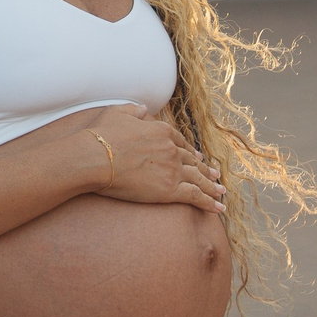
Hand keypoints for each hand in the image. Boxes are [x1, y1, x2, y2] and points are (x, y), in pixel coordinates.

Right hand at [85, 104, 224, 213]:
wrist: (95, 157)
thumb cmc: (101, 136)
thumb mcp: (117, 113)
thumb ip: (134, 110)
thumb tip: (143, 108)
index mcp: (161, 131)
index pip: (181, 142)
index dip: (191, 151)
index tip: (198, 156)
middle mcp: (172, 149)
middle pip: (193, 161)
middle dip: (205, 169)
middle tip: (215, 174)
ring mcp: (173, 170)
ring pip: (199, 179)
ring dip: (212, 186)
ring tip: (221, 192)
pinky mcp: (170, 190)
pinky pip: (195, 196)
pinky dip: (209, 202)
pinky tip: (218, 208)